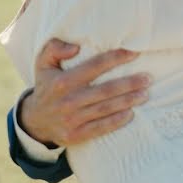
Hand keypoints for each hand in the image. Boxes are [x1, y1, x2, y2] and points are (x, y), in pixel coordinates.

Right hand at [19, 39, 149, 146]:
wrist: (34, 121)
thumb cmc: (47, 86)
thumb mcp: (43, 64)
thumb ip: (54, 48)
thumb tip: (76, 47)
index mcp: (62, 81)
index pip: (95, 66)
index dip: (116, 58)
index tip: (135, 53)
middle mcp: (68, 100)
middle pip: (105, 90)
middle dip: (129, 84)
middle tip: (148, 78)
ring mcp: (72, 119)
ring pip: (106, 109)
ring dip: (128, 101)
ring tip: (145, 94)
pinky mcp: (76, 135)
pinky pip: (101, 128)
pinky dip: (117, 121)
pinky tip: (131, 114)